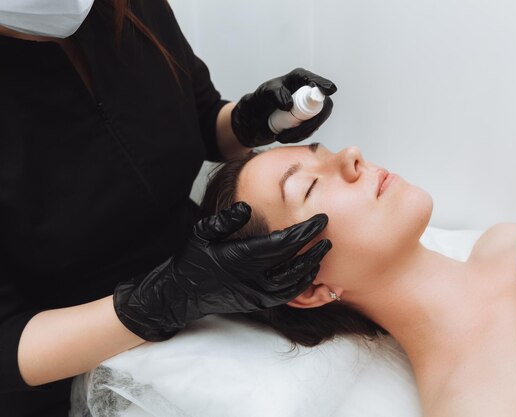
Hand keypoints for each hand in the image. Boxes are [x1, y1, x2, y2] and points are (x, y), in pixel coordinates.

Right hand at [113, 202, 331, 341]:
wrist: (181, 294)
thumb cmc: (191, 260)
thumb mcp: (201, 233)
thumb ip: (225, 220)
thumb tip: (247, 206)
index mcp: (239, 257)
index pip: (281, 244)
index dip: (303, 232)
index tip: (319, 220)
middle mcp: (250, 278)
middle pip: (292, 263)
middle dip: (313, 248)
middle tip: (327, 235)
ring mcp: (254, 294)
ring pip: (292, 283)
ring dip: (310, 267)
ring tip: (323, 251)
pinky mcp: (257, 304)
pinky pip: (286, 297)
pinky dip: (301, 284)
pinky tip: (309, 272)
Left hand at [231, 68, 336, 146]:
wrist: (253, 121)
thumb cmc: (258, 102)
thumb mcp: (264, 94)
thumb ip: (275, 94)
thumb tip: (289, 104)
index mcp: (299, 79)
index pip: (316, 81)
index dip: (324, 86)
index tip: (329, 91)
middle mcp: (307, 92)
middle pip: (324, 105)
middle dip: (313, 120)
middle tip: (298, 130)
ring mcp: (309, 108)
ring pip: (318, 121)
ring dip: (304, 132)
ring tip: (283, 136)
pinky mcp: (307, 122)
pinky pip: (311, 131)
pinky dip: (299, 136)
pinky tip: (285, 136)